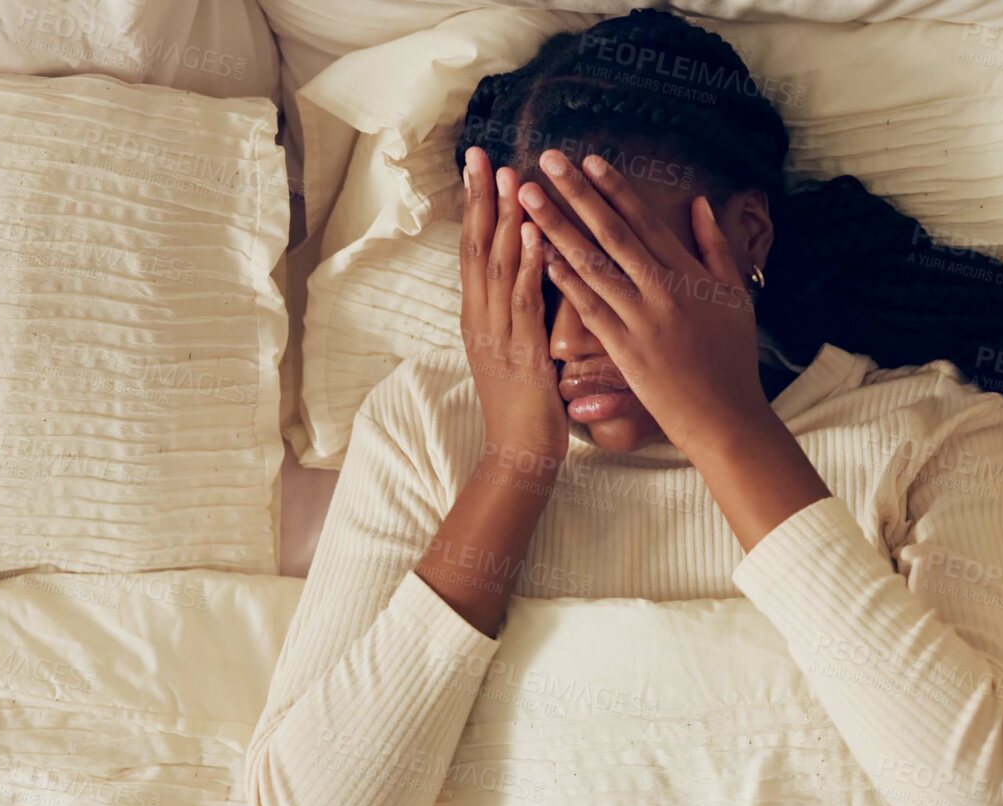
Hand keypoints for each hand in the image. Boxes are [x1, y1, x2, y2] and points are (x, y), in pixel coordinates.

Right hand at [460, 146, 566, 472]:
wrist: (519, 456)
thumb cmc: (527, 406)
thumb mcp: (518, 348)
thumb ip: (519, 310)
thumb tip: (529, 274)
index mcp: (480, 314)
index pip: (472, 248)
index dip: (474, 204)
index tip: (478, 164)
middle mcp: (480, 317)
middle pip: (473, 246)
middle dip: (478, 198)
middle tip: (479, 153)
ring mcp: (496, 333)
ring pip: (494, 265)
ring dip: (501, 219)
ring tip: (509, 176)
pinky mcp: (518, 351)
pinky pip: (521, 299)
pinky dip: (524, 262)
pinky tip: (530, 231)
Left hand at [517, 149, 768, 460]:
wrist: (727, 417)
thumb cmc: (733, 358)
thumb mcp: (734, 295)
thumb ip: (714, 247)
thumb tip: (701, 202)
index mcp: (688, 273)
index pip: (644, 221)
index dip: (614, 189)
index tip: (588, 160)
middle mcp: (663, 289)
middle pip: (612, 232)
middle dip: (577, 193)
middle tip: (547, 160)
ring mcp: (642, 319)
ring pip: (593, 264)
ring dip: (558, 228)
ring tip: (529, 199)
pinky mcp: (625, 350)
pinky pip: (590, 308)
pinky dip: (566, 280)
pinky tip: (540, 256)